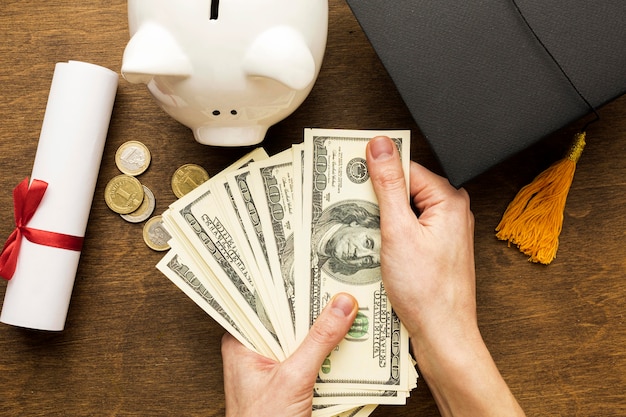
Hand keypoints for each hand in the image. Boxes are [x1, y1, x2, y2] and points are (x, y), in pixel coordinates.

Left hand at [221, 293, 357, 416]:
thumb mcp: (295, 377)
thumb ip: (319, 340)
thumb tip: (343, 305)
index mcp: (241, 341)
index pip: (263, 300)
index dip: (287, 281)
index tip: (311, 263)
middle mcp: (255, 349)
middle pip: (287, 316)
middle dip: (313, 302)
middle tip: (339, 281)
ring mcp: (274, 365)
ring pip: (301, 335)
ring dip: (324, 326)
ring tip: (350, 305)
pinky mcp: (291, 380)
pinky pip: (311, 355)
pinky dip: (329, 349)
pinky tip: (349, 338)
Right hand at [366, 136, 524, 416]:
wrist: (442, 334)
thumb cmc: (427, 292)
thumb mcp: (398, 231)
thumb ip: (388, 185)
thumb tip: (380, 146)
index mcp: (448, 200)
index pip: (405, 168)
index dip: (375, 173)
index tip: (351, 178)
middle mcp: (450, 212)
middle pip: (404, 189)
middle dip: (377, 199)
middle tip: (355, 212)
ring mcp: (443, 233)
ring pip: (403, 212)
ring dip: (381, 221)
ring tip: (367, 236)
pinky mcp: (435, 250)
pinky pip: (407, 231)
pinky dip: (389, 237)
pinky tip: (377, 250)